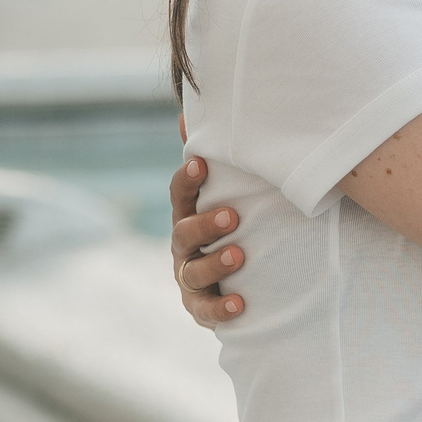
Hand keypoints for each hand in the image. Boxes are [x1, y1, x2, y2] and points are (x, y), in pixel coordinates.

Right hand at [168, 156, 243, 324]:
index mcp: (187, 214)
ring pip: (193, 272)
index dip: (187, 179)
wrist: (235, 278)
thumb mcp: (225, 192)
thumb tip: (191, 110)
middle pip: (184, 233)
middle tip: (232, 215)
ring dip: (215, 263)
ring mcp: (188, 277)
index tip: (202, 162)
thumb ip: (216, 158)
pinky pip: (206, 311)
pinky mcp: (199, 307)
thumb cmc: (230, 225)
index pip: (180, 194)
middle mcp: (182, 245)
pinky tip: (241, 304)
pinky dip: (221, 308)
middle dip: (205, 224)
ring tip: (239, 255)